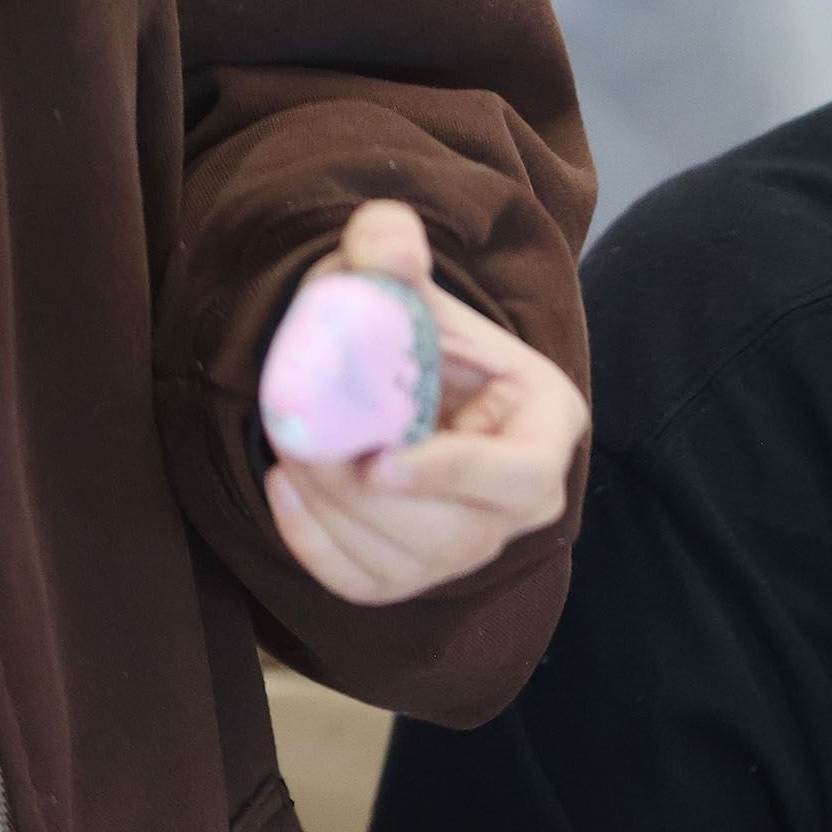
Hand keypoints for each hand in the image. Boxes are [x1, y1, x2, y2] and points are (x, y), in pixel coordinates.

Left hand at [266, 199, 586, 604]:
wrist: (383, 374)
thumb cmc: (400, 325)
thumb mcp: (397, 279)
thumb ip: (390, 248)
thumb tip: (389, 247)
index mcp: (545, 424)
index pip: (520, 476)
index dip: (453, 474)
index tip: (379, 462)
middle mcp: (527, 500)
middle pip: (460, 533)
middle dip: (369, 500)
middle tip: (304, 447)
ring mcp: (475, 545)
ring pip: (408, 564)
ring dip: (333, 515)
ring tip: (291, 452)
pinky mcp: (419, 573)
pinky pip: (368, 584)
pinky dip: (316, 546)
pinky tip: (286, 489)